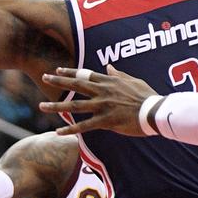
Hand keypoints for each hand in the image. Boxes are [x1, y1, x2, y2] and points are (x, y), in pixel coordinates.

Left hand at [38, 66, 160, 135]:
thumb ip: (118, 74)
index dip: (71, 72)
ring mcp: (103, 106)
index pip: (86, 74)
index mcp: (110, 81)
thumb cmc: (147, 96)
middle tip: (44, 77)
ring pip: (75, 105)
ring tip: (42, 106)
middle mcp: (103, 91)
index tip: (58, 70)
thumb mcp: (133, 81)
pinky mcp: (106, 120)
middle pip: (76, 84)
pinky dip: (70, 129)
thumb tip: (109, 66)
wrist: (155, 111)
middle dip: (59, 80)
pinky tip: (58, 131)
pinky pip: (84, 125)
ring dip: (56, 106)